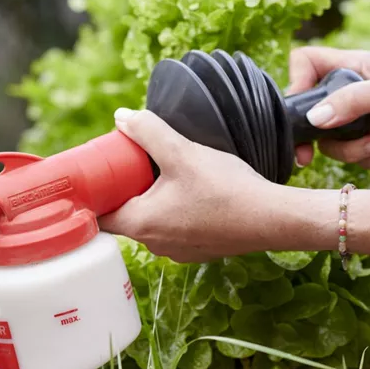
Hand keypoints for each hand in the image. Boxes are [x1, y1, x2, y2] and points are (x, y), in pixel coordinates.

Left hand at [99, 109, 277, 262]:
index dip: (94, 196)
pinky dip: (175, 212)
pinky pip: (175, 229)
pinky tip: (189, 192)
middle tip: (129, 166)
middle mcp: (154, 244)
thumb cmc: (226, 189)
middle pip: (125, 217)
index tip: (97, 177)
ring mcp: (177, 251)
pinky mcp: (198, 250)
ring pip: (152, 223)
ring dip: (152, 201)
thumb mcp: (181, 152)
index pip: (99, 217)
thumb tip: (121, 117)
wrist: (275, 218)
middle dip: (125, 192)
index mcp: (140, 224)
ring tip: (160, 174)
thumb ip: (148, 132)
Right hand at [288, 47, 369, 168]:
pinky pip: (359, 158)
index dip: (296, 83)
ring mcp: (363, 119)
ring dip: (359, 152)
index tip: (303, 111)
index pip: (306, 63)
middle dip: (319, 139)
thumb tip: (312, 119)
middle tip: (307, 157)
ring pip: (334, 144)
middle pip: (313, 114)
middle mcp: (352, 92)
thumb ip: (350, 102)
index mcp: (353, 67)